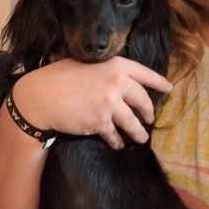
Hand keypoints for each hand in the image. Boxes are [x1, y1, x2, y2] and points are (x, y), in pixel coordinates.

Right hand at [13, 56, 171, 149]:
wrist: (39, 97)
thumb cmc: (57, 77)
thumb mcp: (85, 64)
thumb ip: (105, 70)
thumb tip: (118, 80)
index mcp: (115, 65)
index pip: (145, 74)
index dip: (158, 82)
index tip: (168, 89)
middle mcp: (117, 84)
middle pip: (142, 101)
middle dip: (148, 112)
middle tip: (150, 118)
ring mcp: (110, 104)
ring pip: (132, 122)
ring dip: (138, 132)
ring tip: (141, 138)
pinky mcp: (100, 122)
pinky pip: (115, 135)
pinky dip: (117, 141)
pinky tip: (118, 144)